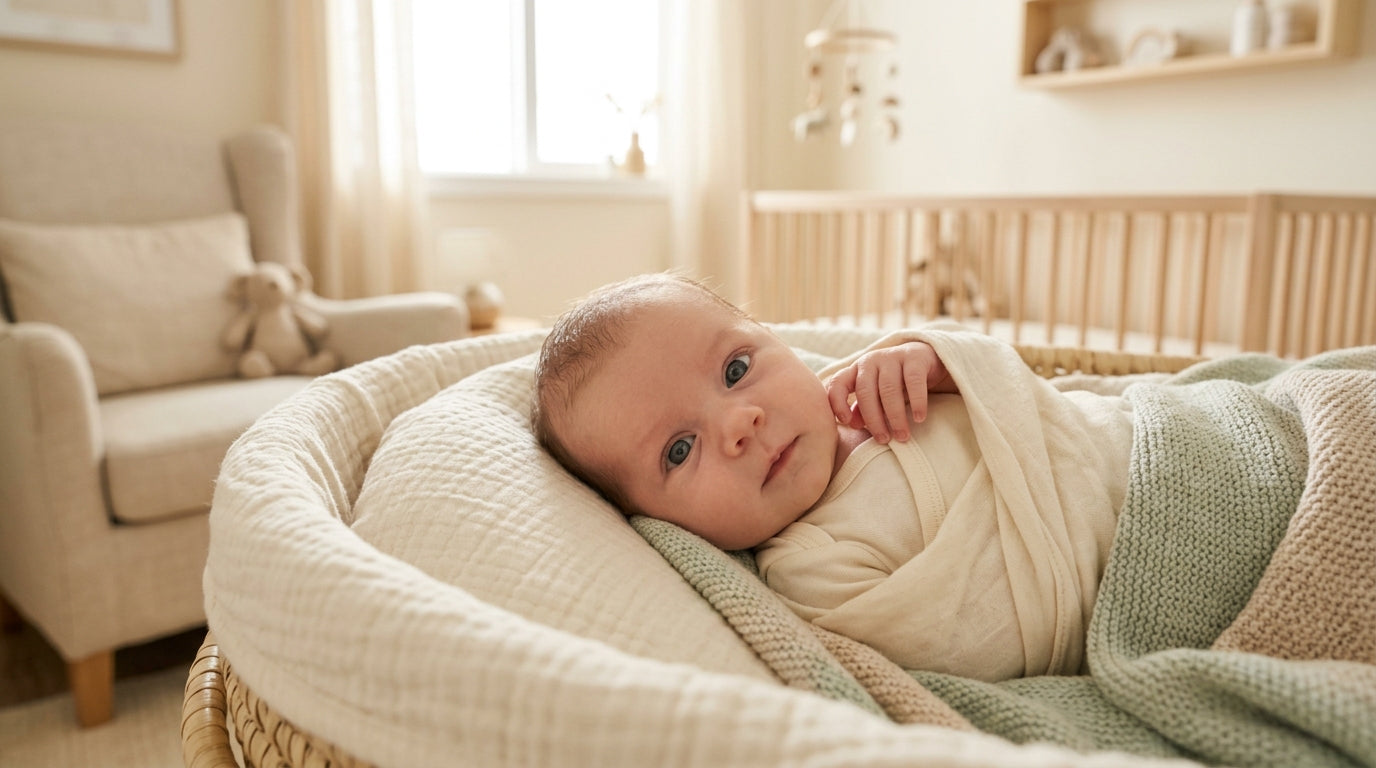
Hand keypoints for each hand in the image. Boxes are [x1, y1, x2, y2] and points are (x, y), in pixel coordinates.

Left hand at [824, 342, 955, 442]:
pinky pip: (914, 381)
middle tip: (883, 439)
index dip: (838, 402)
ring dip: (895, 416)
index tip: (846, 423)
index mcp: (856, 370)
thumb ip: (862, 409)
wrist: (924, 358)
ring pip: (889, 389)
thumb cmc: (895, 382)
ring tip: (902, 435)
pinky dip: (917, 402)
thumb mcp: (877, 395)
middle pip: (866, 391)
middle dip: (873, 419)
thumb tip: (853, 424)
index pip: (838, 383)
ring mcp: (892, 357)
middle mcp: (871, 361)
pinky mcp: (914, 357)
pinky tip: (919, 418)